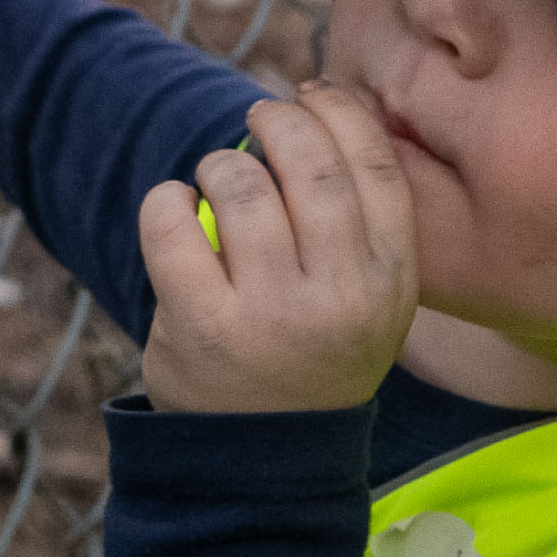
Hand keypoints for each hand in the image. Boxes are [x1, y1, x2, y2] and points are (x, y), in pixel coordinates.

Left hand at [139, 85, 423, 414]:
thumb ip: (358, 217)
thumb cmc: (314, 353)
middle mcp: (340, 297)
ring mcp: (271, 315)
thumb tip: (320, 106)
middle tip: (256, 117)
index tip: (312, 94)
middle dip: (277, 120)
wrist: (264, 462)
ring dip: (219, 164)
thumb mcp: (369, 298)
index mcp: (391, 280)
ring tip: (214, 179)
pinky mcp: (203, 329)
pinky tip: (173, 207)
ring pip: (240, 186)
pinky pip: (173, 226)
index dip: (341, 111)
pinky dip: (165, 199)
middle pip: (310, 164)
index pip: (375, 165)